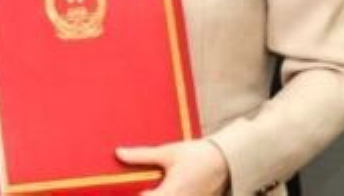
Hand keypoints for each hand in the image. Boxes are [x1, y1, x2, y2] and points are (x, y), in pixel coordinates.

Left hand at [115, 139, 229, 195]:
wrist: (225, 160)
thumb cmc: (196, 155)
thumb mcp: (167, 152)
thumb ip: (142, 156)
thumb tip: (119, 153)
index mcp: (171, 192)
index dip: (136, 194)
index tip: (127, 189)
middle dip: (147, 193)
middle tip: (144, 186)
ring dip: (159, 193)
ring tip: (154, 185)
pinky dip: (167, 194)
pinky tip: (164, 188)